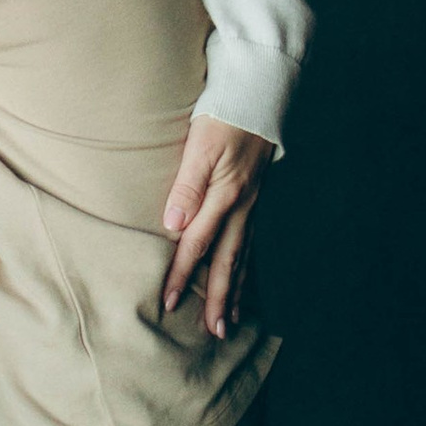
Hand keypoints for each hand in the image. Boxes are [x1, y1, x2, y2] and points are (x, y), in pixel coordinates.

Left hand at [161, 119, 273, 337]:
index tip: (169, 302)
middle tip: (215, 332)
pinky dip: (246, 267)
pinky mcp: (253, 199)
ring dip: (236, 289)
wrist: (256, 94)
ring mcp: (251, 204)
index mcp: (224, 195)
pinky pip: (250, 242)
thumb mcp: (201, 144)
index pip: (197, 243)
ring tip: (231, 319)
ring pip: (243, 256)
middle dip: (220, 298)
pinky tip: (243, 280)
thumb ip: (187, 184)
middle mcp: (241, 205)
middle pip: (227, 261)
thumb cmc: (223, 115)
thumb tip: (173, 224)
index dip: (182, 274)